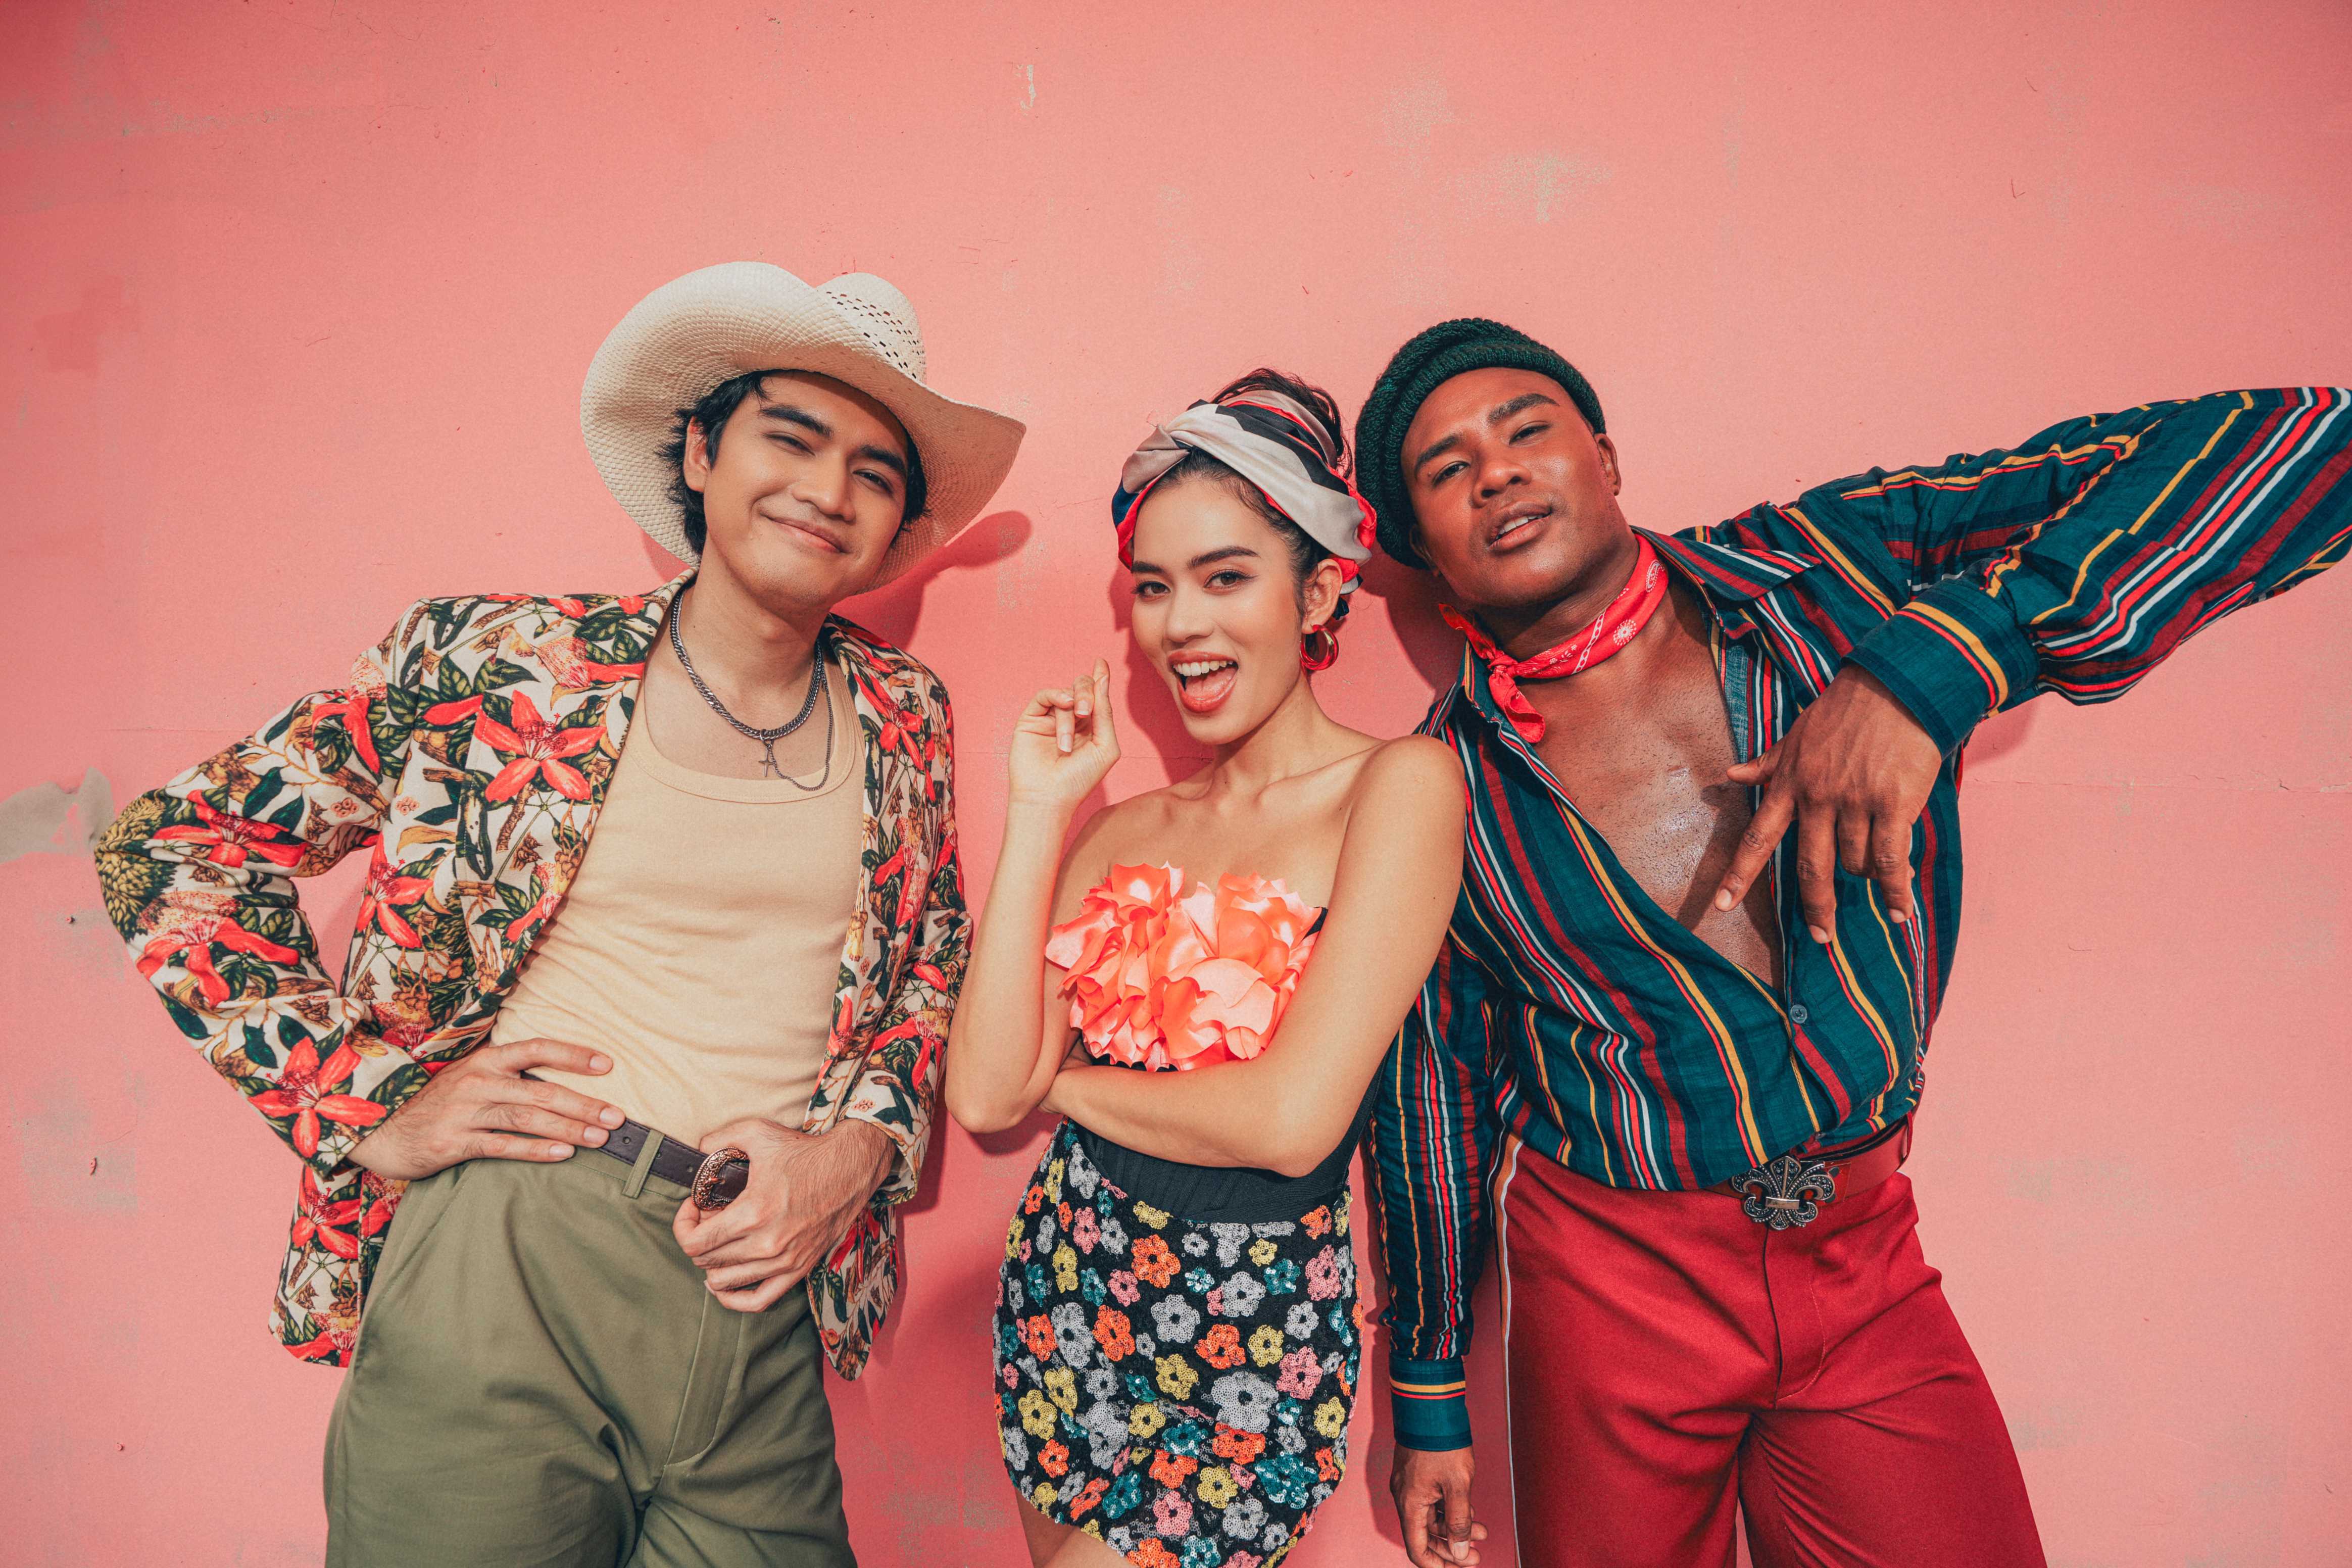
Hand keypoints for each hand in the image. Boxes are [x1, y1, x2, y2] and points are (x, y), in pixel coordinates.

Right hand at [347, 1037, 624, 1180]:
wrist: (376, 1126)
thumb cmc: (433, 1103)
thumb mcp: (468, 1078)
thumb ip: (506, 1077)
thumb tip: (559, 1087)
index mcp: (485, 1060)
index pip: (536, 1048)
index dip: (573, 1054)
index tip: (608, 1065)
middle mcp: (478, 1081)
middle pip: (541, 1089)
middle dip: (584, 1103)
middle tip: (618, 1117)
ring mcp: (465, 1111)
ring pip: (527, 1117)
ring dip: (568, 1127)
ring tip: (601, 1138)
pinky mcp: (453, 1142)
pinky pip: (502, 1145)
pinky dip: (535, 1150)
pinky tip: (563, 1154)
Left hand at [672, 1119, 893, 1312]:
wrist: (850, 1168)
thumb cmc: (804, 1152)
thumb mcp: (757, 1133)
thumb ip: (718, 1138)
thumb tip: (696, 1150)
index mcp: (752, 1213)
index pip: (694, 1243)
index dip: (683, 1225)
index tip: (692, 1207)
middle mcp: (766, 1244)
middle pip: (706, 1261)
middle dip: (698, 1238)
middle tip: (709, 1217)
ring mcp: (783, 1261)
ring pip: (725, 1282)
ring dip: (712, 1263)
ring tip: (719, 1241)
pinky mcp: (798, 1269)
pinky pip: (758, 1301)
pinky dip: (734, 1299)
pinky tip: (723, 1284)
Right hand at [1007, 659, 1118, 814]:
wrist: (1049, 798)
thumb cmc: (1080, 778)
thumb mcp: (1104, 744)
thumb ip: (1105, 712)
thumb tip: (1102, 678)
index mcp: (1091, 726)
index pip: (1097, 696)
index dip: (1100, 678)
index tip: (1102, 662)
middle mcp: (1071, 720)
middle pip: (1082, 687)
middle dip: (1088, 693)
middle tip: (1085, 713)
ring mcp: (1050, 719)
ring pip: (1065, 693)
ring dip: (1070, 714)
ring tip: (1067, 744)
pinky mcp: (1031, 719)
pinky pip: (1044, 696)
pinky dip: (1056, 697)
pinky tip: (1064, 708)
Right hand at [1393, 1443, 1484, 1566]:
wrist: (1429, 1404)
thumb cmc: (1443, 1443)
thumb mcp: (1458, 1486)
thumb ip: (1459, 1521)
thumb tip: (1461, 1552)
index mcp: (1410, 1504)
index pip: (1417, 1549)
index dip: (1437, 1564)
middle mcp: (1405, 1497)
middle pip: (1426, 1536)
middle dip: (1453, 1548)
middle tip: (1478, 1555)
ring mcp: (1410, 1485)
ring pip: (1431, 1518)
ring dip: (1456, 1527)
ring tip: (1483, 1531)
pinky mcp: (1417, 1474)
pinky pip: (1431, 1501)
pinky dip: (1449, 1510)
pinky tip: (1470, 1510)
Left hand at [1712, 665, 1942, 941]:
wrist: (1896, 687)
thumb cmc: (1845, 712)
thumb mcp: (1797, 735)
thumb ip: (1767, 764)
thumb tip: (1730, 776)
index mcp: (1789, 784)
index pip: (1757, 837)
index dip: (1738, 875)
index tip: (1720, 907)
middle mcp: (1817, 797)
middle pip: (1808, 868)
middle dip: (1816, 907)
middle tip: (1822, 937)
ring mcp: (1854, 802)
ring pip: (1853, 864)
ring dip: (1867, 878)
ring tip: (1881, 878)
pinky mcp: (1893, 804)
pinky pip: (1891, 860)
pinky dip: (1896, 889)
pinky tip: (1901, 910)